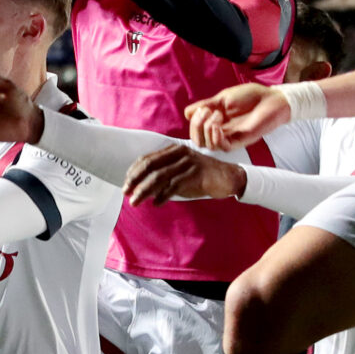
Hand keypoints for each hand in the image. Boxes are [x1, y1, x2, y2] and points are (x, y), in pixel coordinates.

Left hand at [124, 144, 246, 205]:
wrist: (229, 178)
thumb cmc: (201, 178)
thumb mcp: (180, 174)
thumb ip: (163, 178)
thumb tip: (143, 189)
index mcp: (174, 150)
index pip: (147, 159)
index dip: (134, 171)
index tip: (126, 184)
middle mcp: (180, 153)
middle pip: (151, 166)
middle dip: (135, 180)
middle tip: (126, 192)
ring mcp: (189, 162)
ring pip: (160, 176)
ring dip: (145, 190)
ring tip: (136, 201)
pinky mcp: (197, 173)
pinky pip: (175, 185)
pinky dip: (163, 195)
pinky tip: (157, 203)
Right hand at [185, 82, 291, 148]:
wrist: (271, 98)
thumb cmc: (250, 96)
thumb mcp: (223, 98)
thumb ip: (206, 105)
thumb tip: (186, 113)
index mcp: (215, 121)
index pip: (195, 131)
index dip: (194, 121)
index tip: (203, 107)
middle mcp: (221, 132)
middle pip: (198, 141)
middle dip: (196, 127)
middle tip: (207, 112)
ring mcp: (230, 137)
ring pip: (208, 145)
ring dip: (207, 128)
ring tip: (218, 115)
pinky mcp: (240, 141)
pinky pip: (222, 147)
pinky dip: (216, 137)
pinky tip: (219, 126)